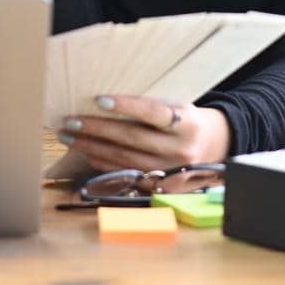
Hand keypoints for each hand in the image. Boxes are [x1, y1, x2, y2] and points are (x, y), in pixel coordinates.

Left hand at [58, 94, 231, 172]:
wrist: (214, 147)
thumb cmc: (188, 120)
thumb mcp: (180, 107)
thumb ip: (153, 106)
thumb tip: (107, 100)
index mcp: (188, 124)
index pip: (154, 113)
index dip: (127, 106)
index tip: (99, 99)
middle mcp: (180, 150)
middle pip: (132, 138)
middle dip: (97, 129)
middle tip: (71, 120)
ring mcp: (170, 171)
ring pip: (124, 158)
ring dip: (92, 147)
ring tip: (70, 136)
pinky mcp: (160, 186)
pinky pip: (126, 173)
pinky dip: (103, 162)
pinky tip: (86, 152)